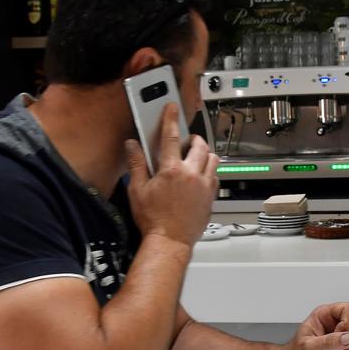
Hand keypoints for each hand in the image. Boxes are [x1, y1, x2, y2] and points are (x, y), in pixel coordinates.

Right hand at [126, 103, 217, 246]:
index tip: (172, 108)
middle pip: (199, 145)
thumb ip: (136, 164)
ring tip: (195, 157)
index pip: (171, 137)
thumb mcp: (137, 190)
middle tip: (185, 141)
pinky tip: (200, 176)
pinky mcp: (211, 197)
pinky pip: (216, 176)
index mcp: (171, 170)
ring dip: (204, 154)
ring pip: (213, 159)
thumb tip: (132, 145)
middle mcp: (192, 175)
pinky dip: (210, 171)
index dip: (171, 119)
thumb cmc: (153, 219)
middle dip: (193, 139)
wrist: (170, 241)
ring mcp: (205, 186)